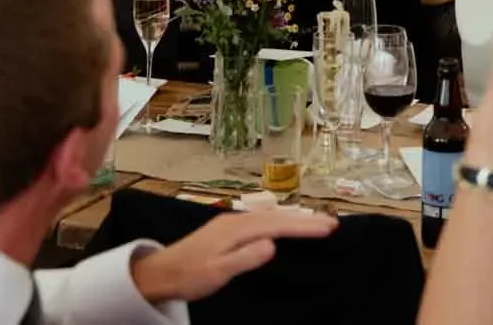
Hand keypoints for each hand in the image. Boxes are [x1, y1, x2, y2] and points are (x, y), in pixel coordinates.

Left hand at [130, 207, 333, 304]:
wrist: (159, 273)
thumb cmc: (189, 276)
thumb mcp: (218, 272)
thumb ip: (245, 258)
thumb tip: (274, 244)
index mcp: (237, 228)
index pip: (278, 225)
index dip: (304, 226)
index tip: (329, 227)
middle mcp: (236, 220)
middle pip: (277, 216)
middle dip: (305, 219)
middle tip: (332, 222)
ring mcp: (231, 222)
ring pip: (270, 216)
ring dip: (293, 219)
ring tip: (316, 222)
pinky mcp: (227, 229)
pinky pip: (262, 220)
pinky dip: (279, 221)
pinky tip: (283, 226)